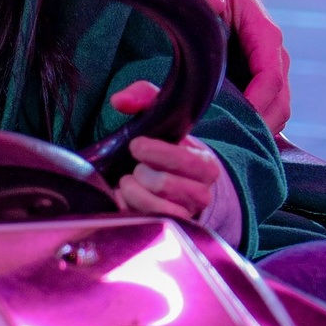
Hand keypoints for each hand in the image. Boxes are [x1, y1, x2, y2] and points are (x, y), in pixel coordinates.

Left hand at [108, 78, 223, 223]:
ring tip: (128, 180)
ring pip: (155, 205)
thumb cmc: (164, 144)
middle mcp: (201, 192)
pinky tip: (124, 196)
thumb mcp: (158, 116)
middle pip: (163, 183)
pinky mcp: (169, 227)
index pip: (184, 160)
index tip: (136, 145)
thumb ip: (143, 97)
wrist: (172, 179)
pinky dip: (128, 208)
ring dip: (132, 190)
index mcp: (205, 164)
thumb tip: (120, 100)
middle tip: (136, 166)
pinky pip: (147, 221)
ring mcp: (186, 213)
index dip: (155, 152)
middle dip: (140, 172)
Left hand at [198, 0, 290, 134]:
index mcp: (266, 37)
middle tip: (232, 143)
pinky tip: (234, 138)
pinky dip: (258, 126)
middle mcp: (275, 58)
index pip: (271, 76)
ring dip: (261, 130)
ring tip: (233, 145)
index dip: (259, 100)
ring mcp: (272, 72)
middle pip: (281, 103)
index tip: (241, 119)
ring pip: (279, 111)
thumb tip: (213, 5)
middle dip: (262, 125)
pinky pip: (269, 110)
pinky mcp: (263, 82)